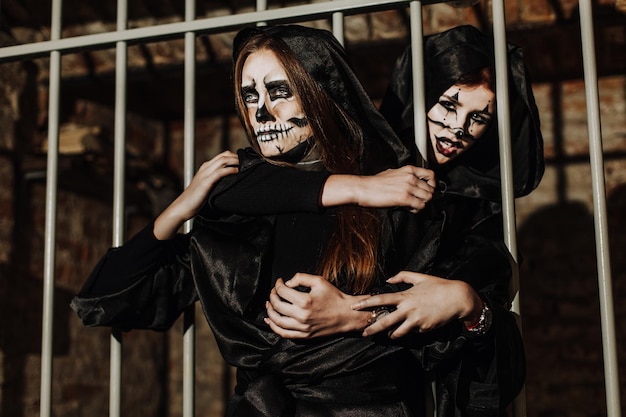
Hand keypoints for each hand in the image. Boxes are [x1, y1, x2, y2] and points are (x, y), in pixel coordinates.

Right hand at [154, 150, 238, 238]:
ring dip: (235, 161)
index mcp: (205, 168)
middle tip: (246, 162)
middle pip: (223, 155)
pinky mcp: (206, 182)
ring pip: (222, 161)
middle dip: (236, 157)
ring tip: (243, 165)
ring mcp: (205, 174)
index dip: (234, 156)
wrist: (182, 207)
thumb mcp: (207, 187)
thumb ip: (216, 181)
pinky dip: (230, 170)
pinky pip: (220, 172)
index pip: (222, 156)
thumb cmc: (195, 199)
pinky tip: (236, 172)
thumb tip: (230, 181)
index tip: (243, 161)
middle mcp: (205, 168)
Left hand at [265, 273, 369, 338]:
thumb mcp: (319, 281)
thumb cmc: (334, 297)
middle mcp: (302, 316)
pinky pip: (284, 333)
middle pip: (277, 305)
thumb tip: (287, 283)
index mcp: (305, 301)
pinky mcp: (304, 335)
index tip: (280, 282)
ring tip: (269, 304)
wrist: (346, 315)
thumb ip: (301, 278)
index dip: (278, 284)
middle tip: (274, 291)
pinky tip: (270, 320)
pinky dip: (274, 327)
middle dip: (272, 296)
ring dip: (269, 311)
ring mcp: (302, 327)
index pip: (282, 291)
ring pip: (277, 321)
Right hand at [321, 166, 434, 212]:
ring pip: (427, 198)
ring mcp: (408, 187)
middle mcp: (410, 177)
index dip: (432, 184)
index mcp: (409, 170)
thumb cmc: (374, 182)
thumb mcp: (392, 172)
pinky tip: (408, 208)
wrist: (363, 188)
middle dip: (425, 197)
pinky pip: (420, 205)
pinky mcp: (404, 198)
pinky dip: (416, 209)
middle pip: (430, 189)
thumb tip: (410, 181)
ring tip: (412, 205)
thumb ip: (404, 175)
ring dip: (422, 203)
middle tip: (417, 200)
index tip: (427, 190)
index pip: (431, 175)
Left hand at [351, 271, 481, 338]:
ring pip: (398, 332)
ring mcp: (416, 320)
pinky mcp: (424, 328)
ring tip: (389, 335)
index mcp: (405, 296)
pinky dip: (412, 330)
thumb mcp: (420, 277)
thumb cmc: (439, 286)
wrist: (458, 298)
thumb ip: (402, 277)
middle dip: (373, 328)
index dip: (366, 303)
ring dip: (392, 334)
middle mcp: (408, 309)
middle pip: (385, 321)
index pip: (381, 300)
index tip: (355, 306)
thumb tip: (388, 280)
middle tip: (364, 333)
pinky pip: (414, 332)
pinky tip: (416, 326)